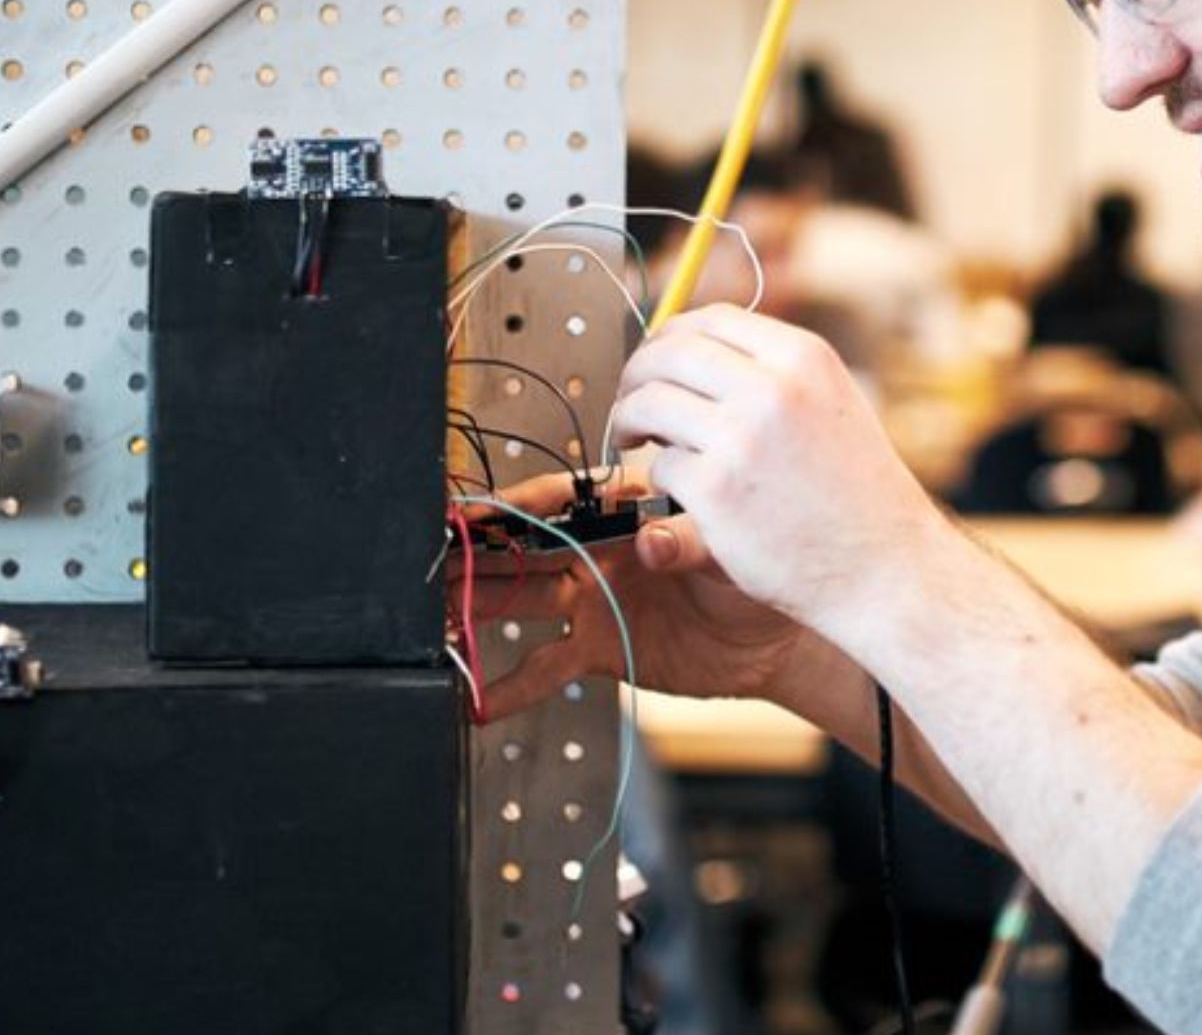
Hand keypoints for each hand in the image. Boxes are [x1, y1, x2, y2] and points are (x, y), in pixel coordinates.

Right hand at [457, 456, 815, 717]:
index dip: (519, 506)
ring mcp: (590, 600)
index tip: (481, 514)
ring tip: (433, 618)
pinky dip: (510, 685)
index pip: (563, 501)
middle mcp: (596, 553)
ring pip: (521, 599)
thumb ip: (690, 543)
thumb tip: (650, 542)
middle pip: (525, 547)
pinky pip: (544, 666)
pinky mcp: (593, 648)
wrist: (768, 645)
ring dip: (475, 605)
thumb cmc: (753, 580)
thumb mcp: (729, 553)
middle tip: (433, 557)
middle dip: (478, 551)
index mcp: (625, 514)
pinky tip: (477, 700)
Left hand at [606, 305, 952, 639]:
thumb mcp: (831, 403)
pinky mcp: (716, 491)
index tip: (657, 362)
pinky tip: (686, 494)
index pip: (710, 318)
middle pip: (668, 354)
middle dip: (635, 375)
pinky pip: (660, 468)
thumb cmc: (855, 492)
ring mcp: (742, 437)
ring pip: (649, 404)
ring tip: (635, 442)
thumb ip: (771, 373)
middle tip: (630, 404)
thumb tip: (690, 346)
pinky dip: (662, 480)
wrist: (885, 567)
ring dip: (629, 421)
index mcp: (803, 357)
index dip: (669, 337)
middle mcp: (773, 387)